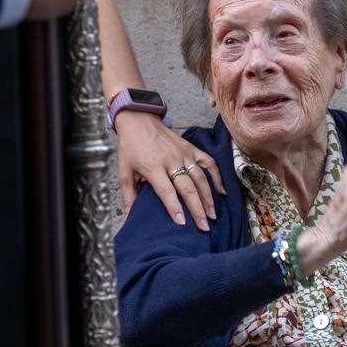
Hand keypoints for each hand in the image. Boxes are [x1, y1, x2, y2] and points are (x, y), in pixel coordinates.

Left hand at [117, 112, 222, 229]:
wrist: (139, 120)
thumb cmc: (131, 147)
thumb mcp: (124, 171)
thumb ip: (128, 195)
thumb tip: (128, 217)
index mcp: (153, 167)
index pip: (166, 191)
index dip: (174, 207)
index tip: (182, 223)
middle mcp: (171, 161)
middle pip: (188, 188)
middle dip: (197, 208)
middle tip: (204, 226)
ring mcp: (184, 153)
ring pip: (200, 177)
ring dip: (208, 197)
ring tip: (212, 214)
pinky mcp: (191, 148)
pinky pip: (208, 162)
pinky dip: (217, 176)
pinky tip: (222, 191)